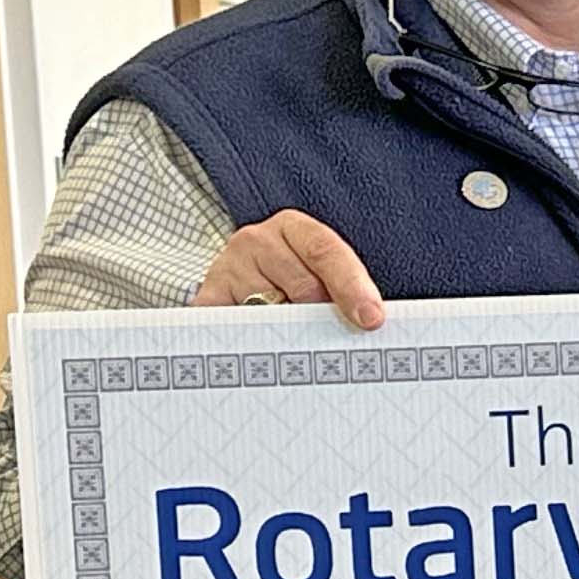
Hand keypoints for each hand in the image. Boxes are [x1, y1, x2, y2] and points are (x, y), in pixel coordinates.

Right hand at [199, 211, 383, 328]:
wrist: (236, 284)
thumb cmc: (292, 282)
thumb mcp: (320, 275)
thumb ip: (342, 292)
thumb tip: (371, 322)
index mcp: (293, 228)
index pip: (325, 250)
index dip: (351, 284)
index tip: (371, 318)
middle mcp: (256, 240)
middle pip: (303, 286)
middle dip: (324, 316)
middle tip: (330, 333)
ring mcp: (227, 269)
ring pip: (274, 314)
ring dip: (291, 333)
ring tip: (292, 335)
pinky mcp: (208, 300)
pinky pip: (238, 331)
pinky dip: (258, 345)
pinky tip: (267, 350)